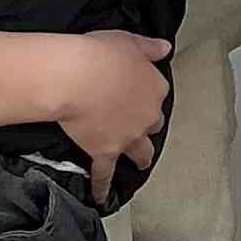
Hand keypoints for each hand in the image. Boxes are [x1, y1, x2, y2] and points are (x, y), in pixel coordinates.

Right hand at [51, 28, 172, 200]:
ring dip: (141, 157)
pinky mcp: (105, 151)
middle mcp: (147, 116)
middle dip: (147, 126)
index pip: (157, 93)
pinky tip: (101, 198)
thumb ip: (149, 47)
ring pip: (141, 153)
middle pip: (152, 125)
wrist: (76, 77)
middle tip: (138, 126)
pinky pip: (104, 174)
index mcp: (154, 88)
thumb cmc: (99, 54)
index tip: (137, 92)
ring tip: (140, 163)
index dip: (146, 93)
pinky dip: (103, 187)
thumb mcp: (130, 41)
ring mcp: (127, 137)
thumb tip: (165, 48)